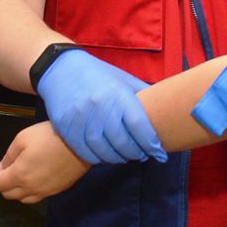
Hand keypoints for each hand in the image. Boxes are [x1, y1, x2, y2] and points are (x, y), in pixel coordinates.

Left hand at [0, 122, 89, 203]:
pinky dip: (30, 190)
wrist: (81, 141)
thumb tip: (4, 166)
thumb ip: (9, 155)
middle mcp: (31, 189)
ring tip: (18, 174)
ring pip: (24, 198)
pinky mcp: (58, 190)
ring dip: (16, 189)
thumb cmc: (50, 136)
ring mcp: (46, 192)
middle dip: (2, 181)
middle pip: (9, 194)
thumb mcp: (22, 138)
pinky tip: (34, 177)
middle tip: (4, 167)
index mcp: (19, 176)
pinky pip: (38, 196)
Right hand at [35, 49, 165, 163]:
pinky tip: (105, 156)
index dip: (151, 143)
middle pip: (122, 141)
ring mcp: (81, 117)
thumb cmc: (97, 74)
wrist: (60, 68)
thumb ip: (142, 94)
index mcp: (118, 93)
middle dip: (136, 153)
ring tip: (125, 157)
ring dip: (118, 158)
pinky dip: (98, 158)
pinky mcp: (66, 126)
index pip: (139, 125)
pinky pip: (85, 151)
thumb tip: (166, 107)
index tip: (159, 152)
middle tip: (142, 156)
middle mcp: (100, 106)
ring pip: (104, 150)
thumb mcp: (123, 79)